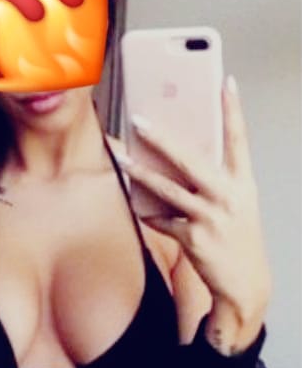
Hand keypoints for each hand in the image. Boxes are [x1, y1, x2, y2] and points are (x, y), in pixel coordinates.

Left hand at [115, 75, 270, 334]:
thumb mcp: (237, 206)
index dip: (233, 110)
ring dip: (140, 173)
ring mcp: (210, 217)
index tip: (225, 82)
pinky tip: (139, 207)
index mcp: (243, 184)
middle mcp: (229, 197)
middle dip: (162, 138)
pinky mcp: (193, 238)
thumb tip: (179, 160)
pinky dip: (149, 214)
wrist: (245, 286)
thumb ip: (214, 182)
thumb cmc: (238, 240)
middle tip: (140, 120)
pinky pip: (162, 220)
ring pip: (167, 189)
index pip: (239, 140)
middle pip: (191, 160)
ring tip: (122, 158)